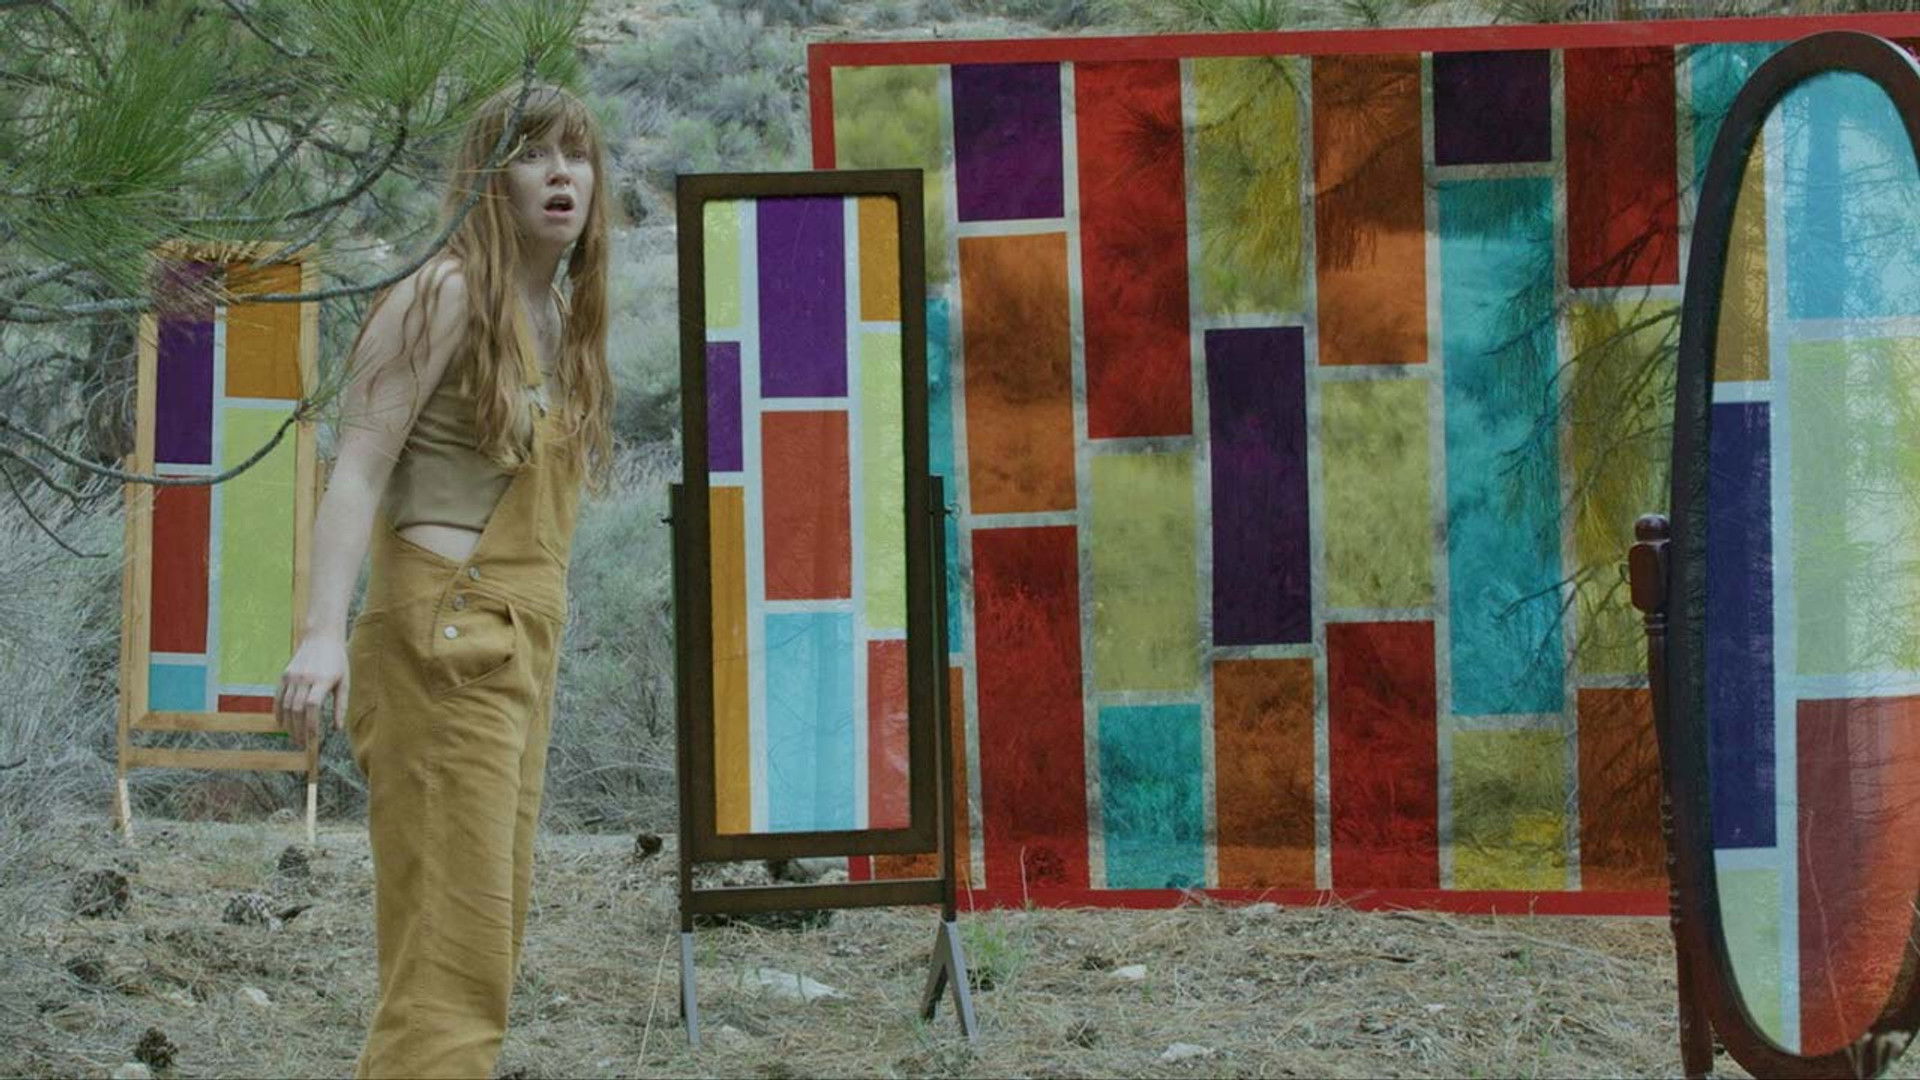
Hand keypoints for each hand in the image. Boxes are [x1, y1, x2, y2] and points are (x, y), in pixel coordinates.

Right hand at [275, 634, 348, 750]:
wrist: (321, 637)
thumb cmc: (337, 661)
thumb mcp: (344, 681)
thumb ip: (341, 706)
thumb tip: (337, 729)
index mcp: (323, 680)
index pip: (312, 707)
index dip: (311, 725)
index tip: (313, 740)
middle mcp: (305, 678)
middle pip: (297, 709)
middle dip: (299, 729)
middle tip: (303, 744)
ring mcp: (292, 676)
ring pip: (286, 705)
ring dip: (289, 724)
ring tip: (295, 737)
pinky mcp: (284, 675)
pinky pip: (278, 697)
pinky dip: (278, 712)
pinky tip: (282, 724)